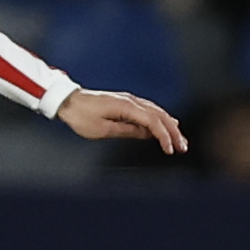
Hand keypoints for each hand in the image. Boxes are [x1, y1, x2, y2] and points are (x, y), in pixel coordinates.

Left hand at [58, 88, 187, 153]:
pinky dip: (160, 119)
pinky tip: (166, 125)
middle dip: (173, 132)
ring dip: (170, 126)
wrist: (67, 101)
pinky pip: (149, 110)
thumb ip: (127, 131)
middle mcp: (131, 100)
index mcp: (126, 107)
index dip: (165, 136)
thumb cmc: (80, 116)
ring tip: (179, 140)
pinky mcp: (126, 102)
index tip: (171, 150)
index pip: (153, 121)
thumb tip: (147, 133)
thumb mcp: (102, 130)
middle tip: (183, 148)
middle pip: (160, 116)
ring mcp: (129, 100)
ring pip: (157, 112)